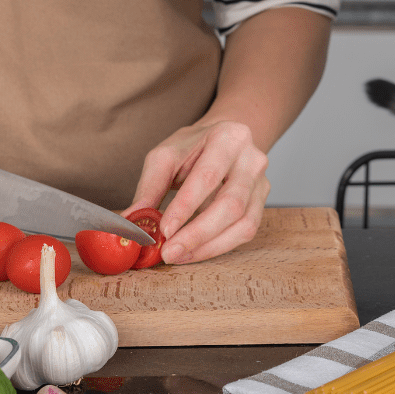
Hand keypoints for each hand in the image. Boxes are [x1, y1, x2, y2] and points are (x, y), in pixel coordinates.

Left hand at [125, 120, 269, 264]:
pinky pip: (246, 231)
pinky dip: (219, 246)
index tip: (164, 229)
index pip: (208, 176)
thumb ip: (150, 186)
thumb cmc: (193, 147)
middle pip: (231, 204)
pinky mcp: (261, 203)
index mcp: (228, 138)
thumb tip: (132, 219)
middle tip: (170, 252)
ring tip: (179, 256)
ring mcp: (261, 183)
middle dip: (198, 234)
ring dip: (209, 246)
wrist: (222, 140)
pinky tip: (195, 251)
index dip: (186, 206)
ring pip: (243, 223)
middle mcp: (252, 160)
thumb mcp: (165, 155)